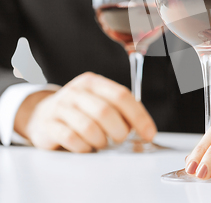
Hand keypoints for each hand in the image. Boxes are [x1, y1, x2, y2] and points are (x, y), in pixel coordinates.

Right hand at [15, 72, 156, 152]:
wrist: (42, 114)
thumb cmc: (80, 110)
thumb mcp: (100, 101)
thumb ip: (120, 110)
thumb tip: (144, 130)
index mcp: (94, 82)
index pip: (122, 96)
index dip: (139, 116)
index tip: (149, 133)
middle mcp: (76, 91)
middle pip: (106, 111)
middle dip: (119, 131)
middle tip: (120, 139)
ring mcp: (60, 107)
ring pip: (89, 127)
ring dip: (101, 141)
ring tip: (101, 142)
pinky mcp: (49, 125)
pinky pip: (72, 139)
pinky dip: (84, 147)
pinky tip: (86, 146)